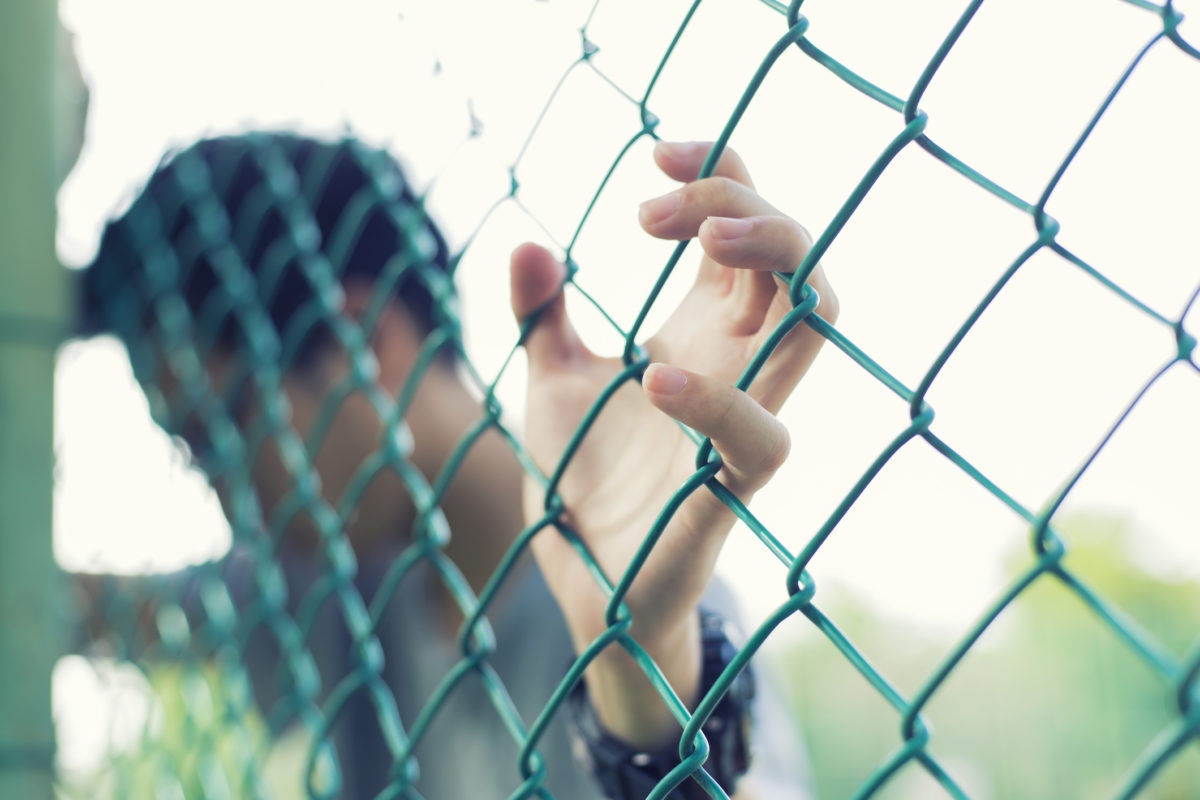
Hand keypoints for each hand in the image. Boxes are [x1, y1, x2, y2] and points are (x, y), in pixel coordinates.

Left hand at [509, 141, 836, 747]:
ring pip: (816, 322)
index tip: (655, 155)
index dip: (723, 169)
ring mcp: (742, 420)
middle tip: (654, 210)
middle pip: (797, 256)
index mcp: (704, 328)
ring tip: (698, 237)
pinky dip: (718, 398)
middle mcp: (737, 363)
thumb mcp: (549, 380)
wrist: (582, 579)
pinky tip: (652, 376)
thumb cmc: (582, 477)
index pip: (748, 224)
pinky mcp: (731, 488)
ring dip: (774, 257)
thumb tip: (528, 243)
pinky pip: (761, 436)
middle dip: (745, 202)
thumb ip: (541, 315)